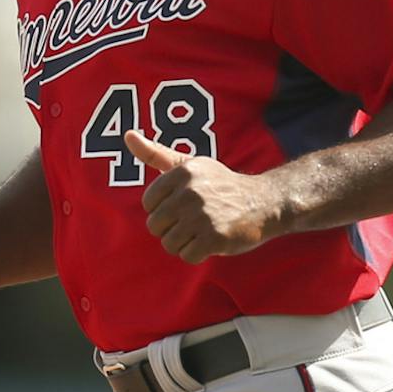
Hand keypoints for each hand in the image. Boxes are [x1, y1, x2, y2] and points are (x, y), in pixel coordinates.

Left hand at [127, 130, 280, 261]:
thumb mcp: (190, 165)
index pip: (149, 203)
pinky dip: (197, 254)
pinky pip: (187, 256)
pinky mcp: (214, 238)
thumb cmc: (222, 185)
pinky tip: (211, 242)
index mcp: (182, 173)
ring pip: (169, 243)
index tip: (184, 205)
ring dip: (184, 243)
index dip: (165, 209)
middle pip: (155, 225)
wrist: (265, 202)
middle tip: (195, 222)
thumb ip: (156, 153)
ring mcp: (202, 216)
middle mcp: (190, 193)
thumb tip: (127, 135)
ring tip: (202, 232)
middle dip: (173, 228)